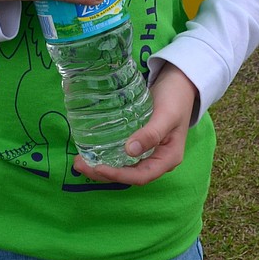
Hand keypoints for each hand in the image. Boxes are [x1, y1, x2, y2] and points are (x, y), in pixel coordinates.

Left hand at [73, 63, 197, 184]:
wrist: (179, 83)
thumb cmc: (176, 99)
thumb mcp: (166, 115)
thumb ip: (151, 134)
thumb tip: (130, 151)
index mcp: (168, 159)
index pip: (142, 176)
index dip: (119, 176)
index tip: (99, 168)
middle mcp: (157, 160)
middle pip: (129, 174)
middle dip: (104, 173)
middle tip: (79, 165)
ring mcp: (148, 152)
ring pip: (124, 166)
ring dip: (102, 166)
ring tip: (80, 161)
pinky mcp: (139, 142)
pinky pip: (122, 154)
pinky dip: (107, 155)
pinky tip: (91, 151)